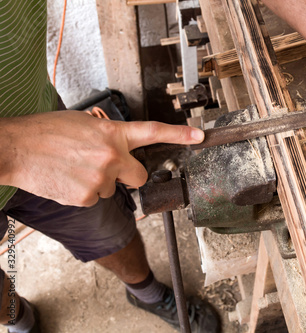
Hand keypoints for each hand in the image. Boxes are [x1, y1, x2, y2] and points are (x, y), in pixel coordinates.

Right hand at [0, 111, 204, 206]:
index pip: (153, 132)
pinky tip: (68, 180)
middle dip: (130, 176)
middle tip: (109, 168)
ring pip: (111, 188)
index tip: (199, 136)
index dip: (179, 135)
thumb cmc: (46, 132)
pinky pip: (94, 198)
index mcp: (113, 133)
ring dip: (99, 181)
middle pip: (140, 176)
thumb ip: (108, 136)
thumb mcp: (84, 124)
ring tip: (74, 168)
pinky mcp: (88, 197)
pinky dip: (83, 192)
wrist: (16, 148)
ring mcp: (101, 179)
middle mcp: (112, 156)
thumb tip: (118, 147)